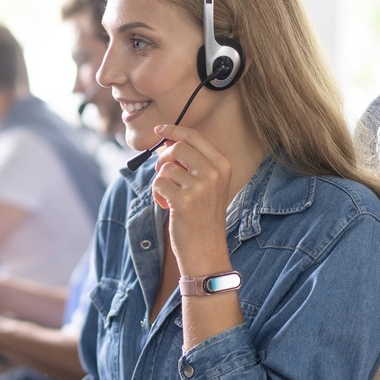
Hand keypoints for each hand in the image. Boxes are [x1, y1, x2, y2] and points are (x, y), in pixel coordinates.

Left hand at [150, 124, 231, 268]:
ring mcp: (200, 187)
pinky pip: (158, 184)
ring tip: (168, 197)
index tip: (158, 130)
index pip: (194, 137)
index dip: (173, 130)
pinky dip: (156, 194)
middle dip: (162, 158)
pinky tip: (166, 206)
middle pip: (177, 148)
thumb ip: (195, 164)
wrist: (206, 250)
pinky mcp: (183, 200)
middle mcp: (214, 173)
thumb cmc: (203, 217)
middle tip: (161, 173)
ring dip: (160, 182)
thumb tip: (169, 141)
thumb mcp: (209, 186)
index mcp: (222, 165)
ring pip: (165, 168)